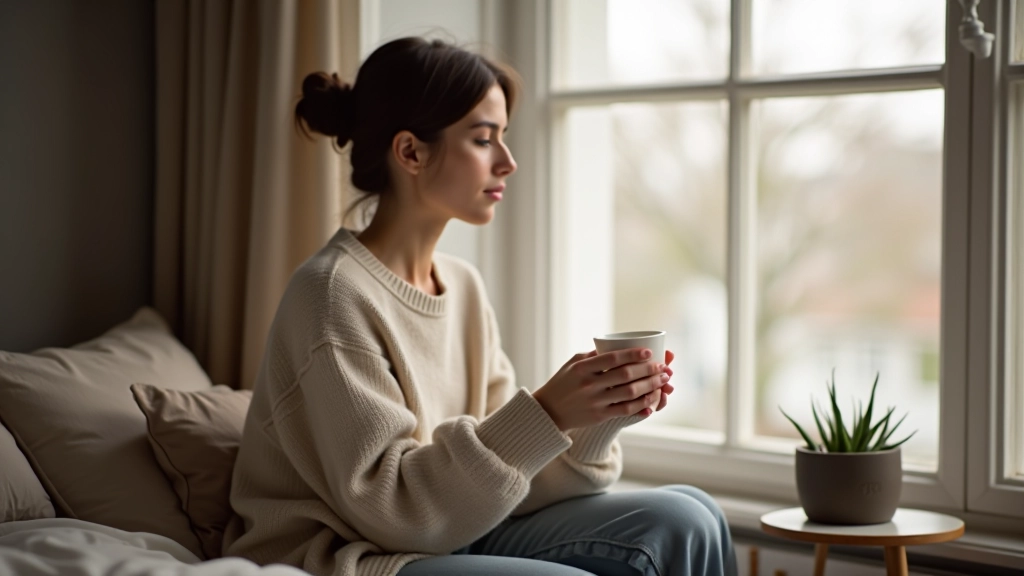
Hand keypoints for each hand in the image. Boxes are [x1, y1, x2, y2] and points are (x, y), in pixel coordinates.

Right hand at [532, 347, 670, 430]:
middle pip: (625, 376)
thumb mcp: (573, 363)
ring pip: (629, 394)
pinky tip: (652, 402)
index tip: (649, 352)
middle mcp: (589, 384)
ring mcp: (595, 401)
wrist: (549, 411)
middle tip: (663, 367)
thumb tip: (619, 345)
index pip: (613, 358)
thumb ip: (594, 355)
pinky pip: (625, 411)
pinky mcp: (599, 416)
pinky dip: (641, 406)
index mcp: (583, 368)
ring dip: (650, 387)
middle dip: (648, 370)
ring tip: (663, 381)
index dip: (633, 354)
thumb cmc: (564, 382)